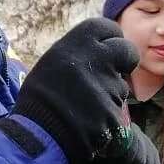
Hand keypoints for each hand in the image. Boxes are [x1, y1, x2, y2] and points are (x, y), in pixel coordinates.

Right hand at [9, 18, 138, 163]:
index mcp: (78, 44)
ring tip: (85, 107)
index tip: (108, 47)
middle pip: (128, 51)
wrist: (35, 135)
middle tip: (113, 71)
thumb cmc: (39, 98)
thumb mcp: (53, 62)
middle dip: (124, 61)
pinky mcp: (114, 113)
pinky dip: (106, 118)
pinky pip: (117, 111)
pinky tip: (87, 123)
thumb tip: (101, 48)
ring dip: (110, 94)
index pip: (108, 28)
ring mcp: (108, 87)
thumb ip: (79, 52)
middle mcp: (97, 60)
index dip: (111, 38)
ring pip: (121, 86)